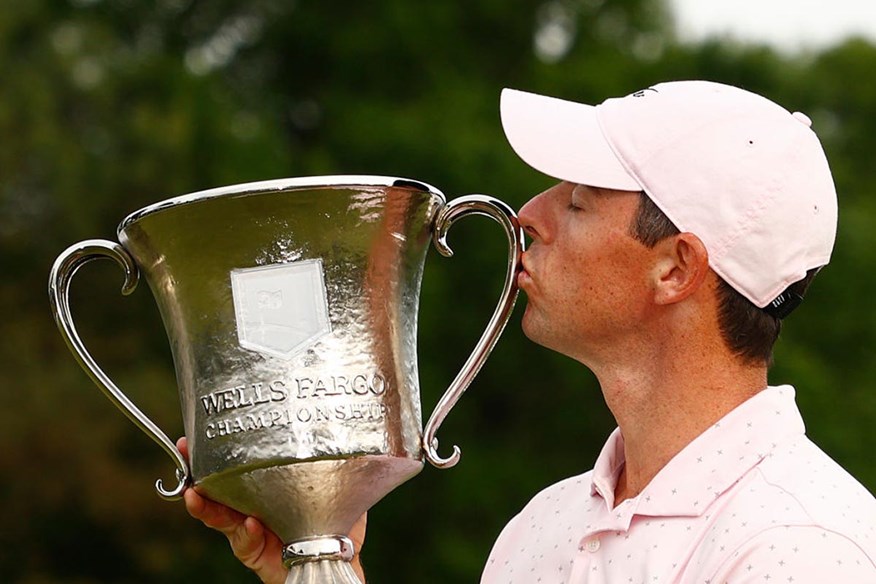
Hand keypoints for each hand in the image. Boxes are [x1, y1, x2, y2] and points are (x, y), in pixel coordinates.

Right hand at [177, 437, 367, 582]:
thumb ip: (332, 457)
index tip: (194, 435)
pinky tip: (251, 523)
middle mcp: (251, 507)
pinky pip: (246, 543)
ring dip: (207, 506)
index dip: (214, 453)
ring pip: (221, 518)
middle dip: (197, 471)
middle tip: (184, 454)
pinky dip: (248, 532)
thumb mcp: (336, 480)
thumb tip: (339, 423)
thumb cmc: (334, 518)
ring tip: (196, 493)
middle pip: (216, 489)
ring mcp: (250, 531)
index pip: (234, 467)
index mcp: (264, 487)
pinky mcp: (257, 555)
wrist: (339, 558)